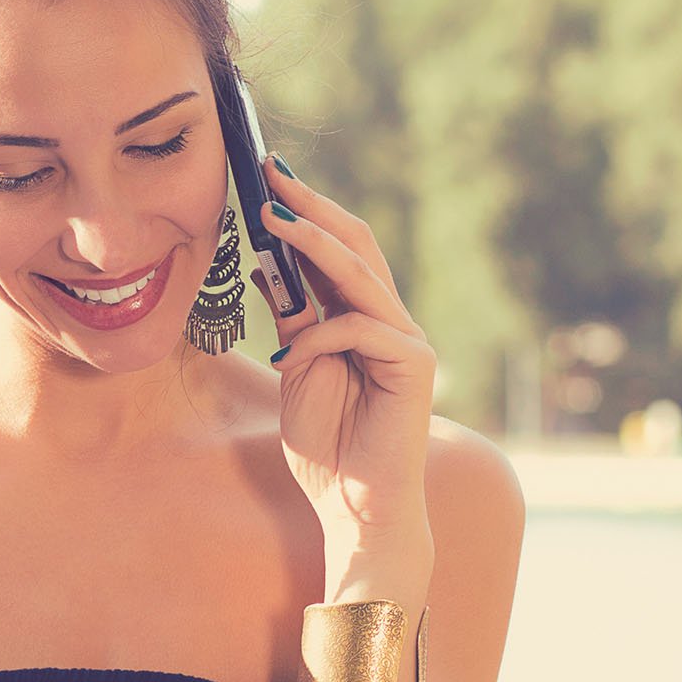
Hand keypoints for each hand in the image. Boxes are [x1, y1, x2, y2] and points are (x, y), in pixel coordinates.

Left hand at [252, 155, 435, 548]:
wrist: (356, 507)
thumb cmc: (328, 446)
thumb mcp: (298, 370)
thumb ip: (293, 320)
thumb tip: (267, 266)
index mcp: (362, 319)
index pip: (337, 251)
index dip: (305, 214)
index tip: (267, 180)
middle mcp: (389, 321)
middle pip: (356, 244)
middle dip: (312, 206)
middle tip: (272, 174)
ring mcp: (406, 339)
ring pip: (360, 273)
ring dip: (312, 241)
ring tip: (271, 215)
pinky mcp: (414, 363)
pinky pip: (358, 327)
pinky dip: (319, 334)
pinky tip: (292, 355)